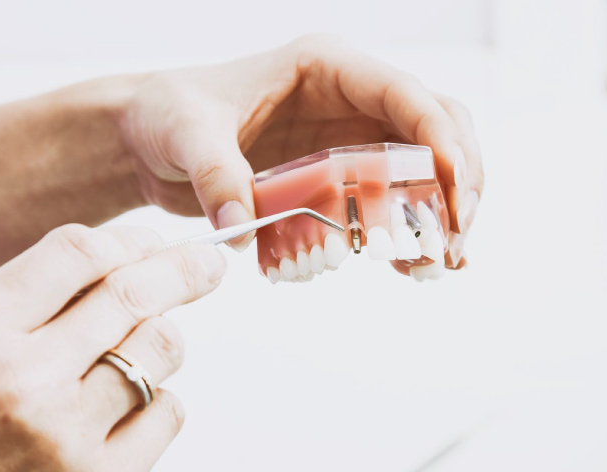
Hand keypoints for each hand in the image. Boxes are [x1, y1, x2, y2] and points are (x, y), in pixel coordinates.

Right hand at [0, 224, 225, 471]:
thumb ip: (43, 295)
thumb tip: (135, 257)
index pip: (77, 254)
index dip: (128, 240)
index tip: (152, 242)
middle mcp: (23, 382)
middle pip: (132, 295)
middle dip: (183, 269)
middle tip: (207, 263)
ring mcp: (67, 436)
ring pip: (161, 348)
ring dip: (159, 341)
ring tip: (132, 354)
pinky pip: (169, 410)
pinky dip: (158, 401)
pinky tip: (122, 412)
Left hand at [118, 34, 482, 259]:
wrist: (150, 140)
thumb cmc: (169, 114)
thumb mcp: (186, 133)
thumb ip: (215, 173)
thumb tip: (240, 226)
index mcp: (327, 70)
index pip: (405, 95)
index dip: (440, 139)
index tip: (453, 192)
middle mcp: (349, 102)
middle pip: (435, 129)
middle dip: (456, 181)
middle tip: (452, 238)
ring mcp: (348, 141)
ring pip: (422, 169)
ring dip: (440, 214)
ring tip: (441, 263)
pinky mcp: (336, 179)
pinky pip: (389, 202)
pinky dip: (408, 232)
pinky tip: (414, 267)